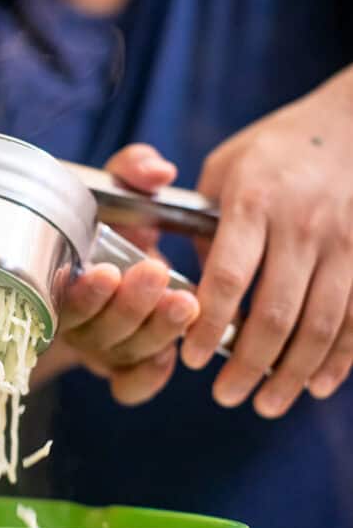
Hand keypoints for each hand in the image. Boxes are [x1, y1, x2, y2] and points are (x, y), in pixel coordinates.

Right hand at [58, 145, 199, 404]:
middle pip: (97, 331)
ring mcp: (101, 347)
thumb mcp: (119, 186)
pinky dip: (149, 377)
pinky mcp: (126, 367)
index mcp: (57, 280)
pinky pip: (131, 387)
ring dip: (154, 331)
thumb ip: (132, 170)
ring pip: (123, 354)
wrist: (121, 248)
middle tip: (157, 274)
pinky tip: (172, 356)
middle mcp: (75, 320)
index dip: (83, 295)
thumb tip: (158, 171)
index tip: (108, 272)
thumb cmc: (114, 217)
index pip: (61, 300)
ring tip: (185, 302)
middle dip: (129, 306)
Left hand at [181, 68, 352, 416]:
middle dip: (248, 365)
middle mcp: (301, 225)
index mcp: (253, 202)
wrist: (351, 123)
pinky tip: (320, 385)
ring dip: (293, 374)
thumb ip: (207, 228)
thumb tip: (198, 291)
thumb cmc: (275, 150)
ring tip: (268, 404)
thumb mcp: (225, 171)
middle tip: (227, 397)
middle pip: (276, 313)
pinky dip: (341, 359)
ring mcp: (343, 242)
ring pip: (321, 325)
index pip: (228, 277)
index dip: (208, 325)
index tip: (191, 359)